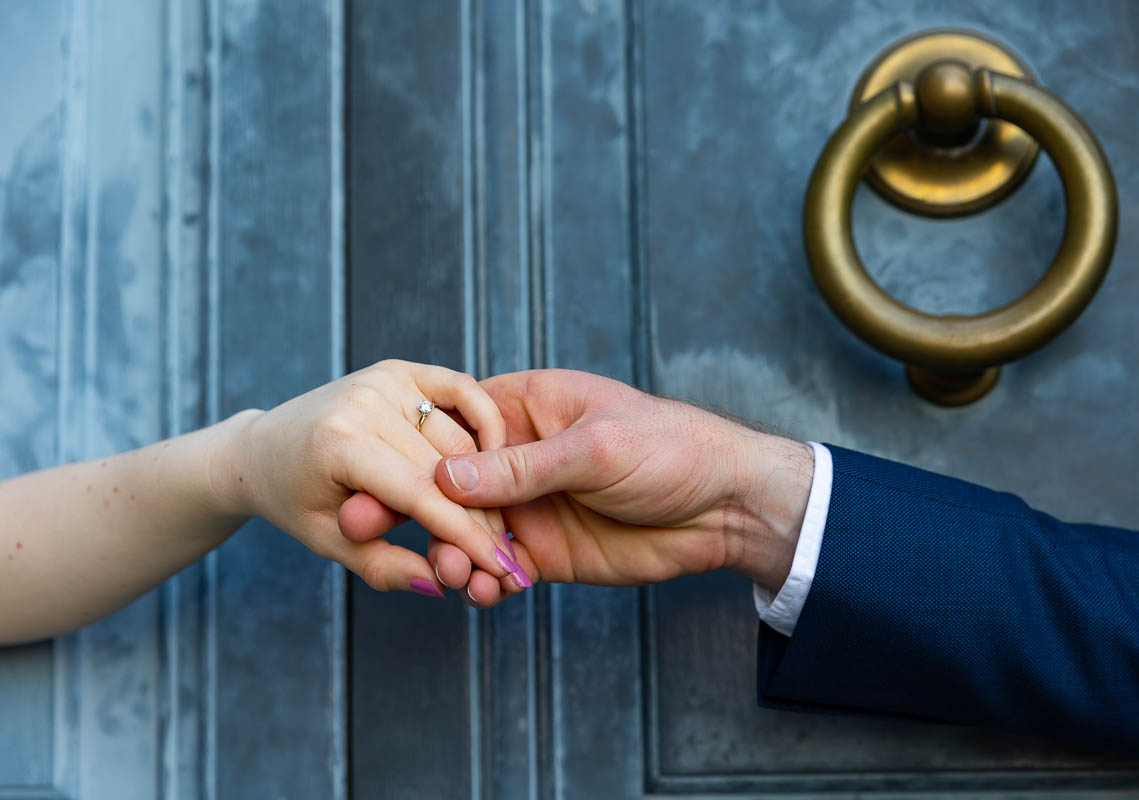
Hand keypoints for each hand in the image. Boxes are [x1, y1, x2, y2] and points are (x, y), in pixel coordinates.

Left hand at [216, 360, 525, 595]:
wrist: (262, 449)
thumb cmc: (294, 502)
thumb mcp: (329, 544)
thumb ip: (385, 567)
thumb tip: (443, 586)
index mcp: (338, 444)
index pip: (422, 496)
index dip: (469, 537)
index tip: (504, 570)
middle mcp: (363, 402)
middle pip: (449, 468)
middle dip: (484, 519)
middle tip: (508, 558)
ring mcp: (383, 380)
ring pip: (461, 438)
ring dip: (487, 485)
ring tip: (498, 526)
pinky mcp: (399, 369)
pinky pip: (462, 390)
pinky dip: (486, 420)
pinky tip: (496, 458)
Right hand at [342, 369, 812, 604]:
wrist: (725, 507)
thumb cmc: (670, 449)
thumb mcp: (596, 447)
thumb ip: (522, 467)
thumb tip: (445, 478)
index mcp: (528, 407)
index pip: (454, 425)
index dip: (414, 454)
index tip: (374, 479)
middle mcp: (520, 456)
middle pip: (449, 484)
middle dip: (413, 510)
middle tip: (368, 532)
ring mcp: (530, 505)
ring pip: (467, 530)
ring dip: (449, 552)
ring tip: (447, 575)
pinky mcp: (545, 551)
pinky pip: (499, 567)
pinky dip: (485, 582)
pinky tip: (482, 593)